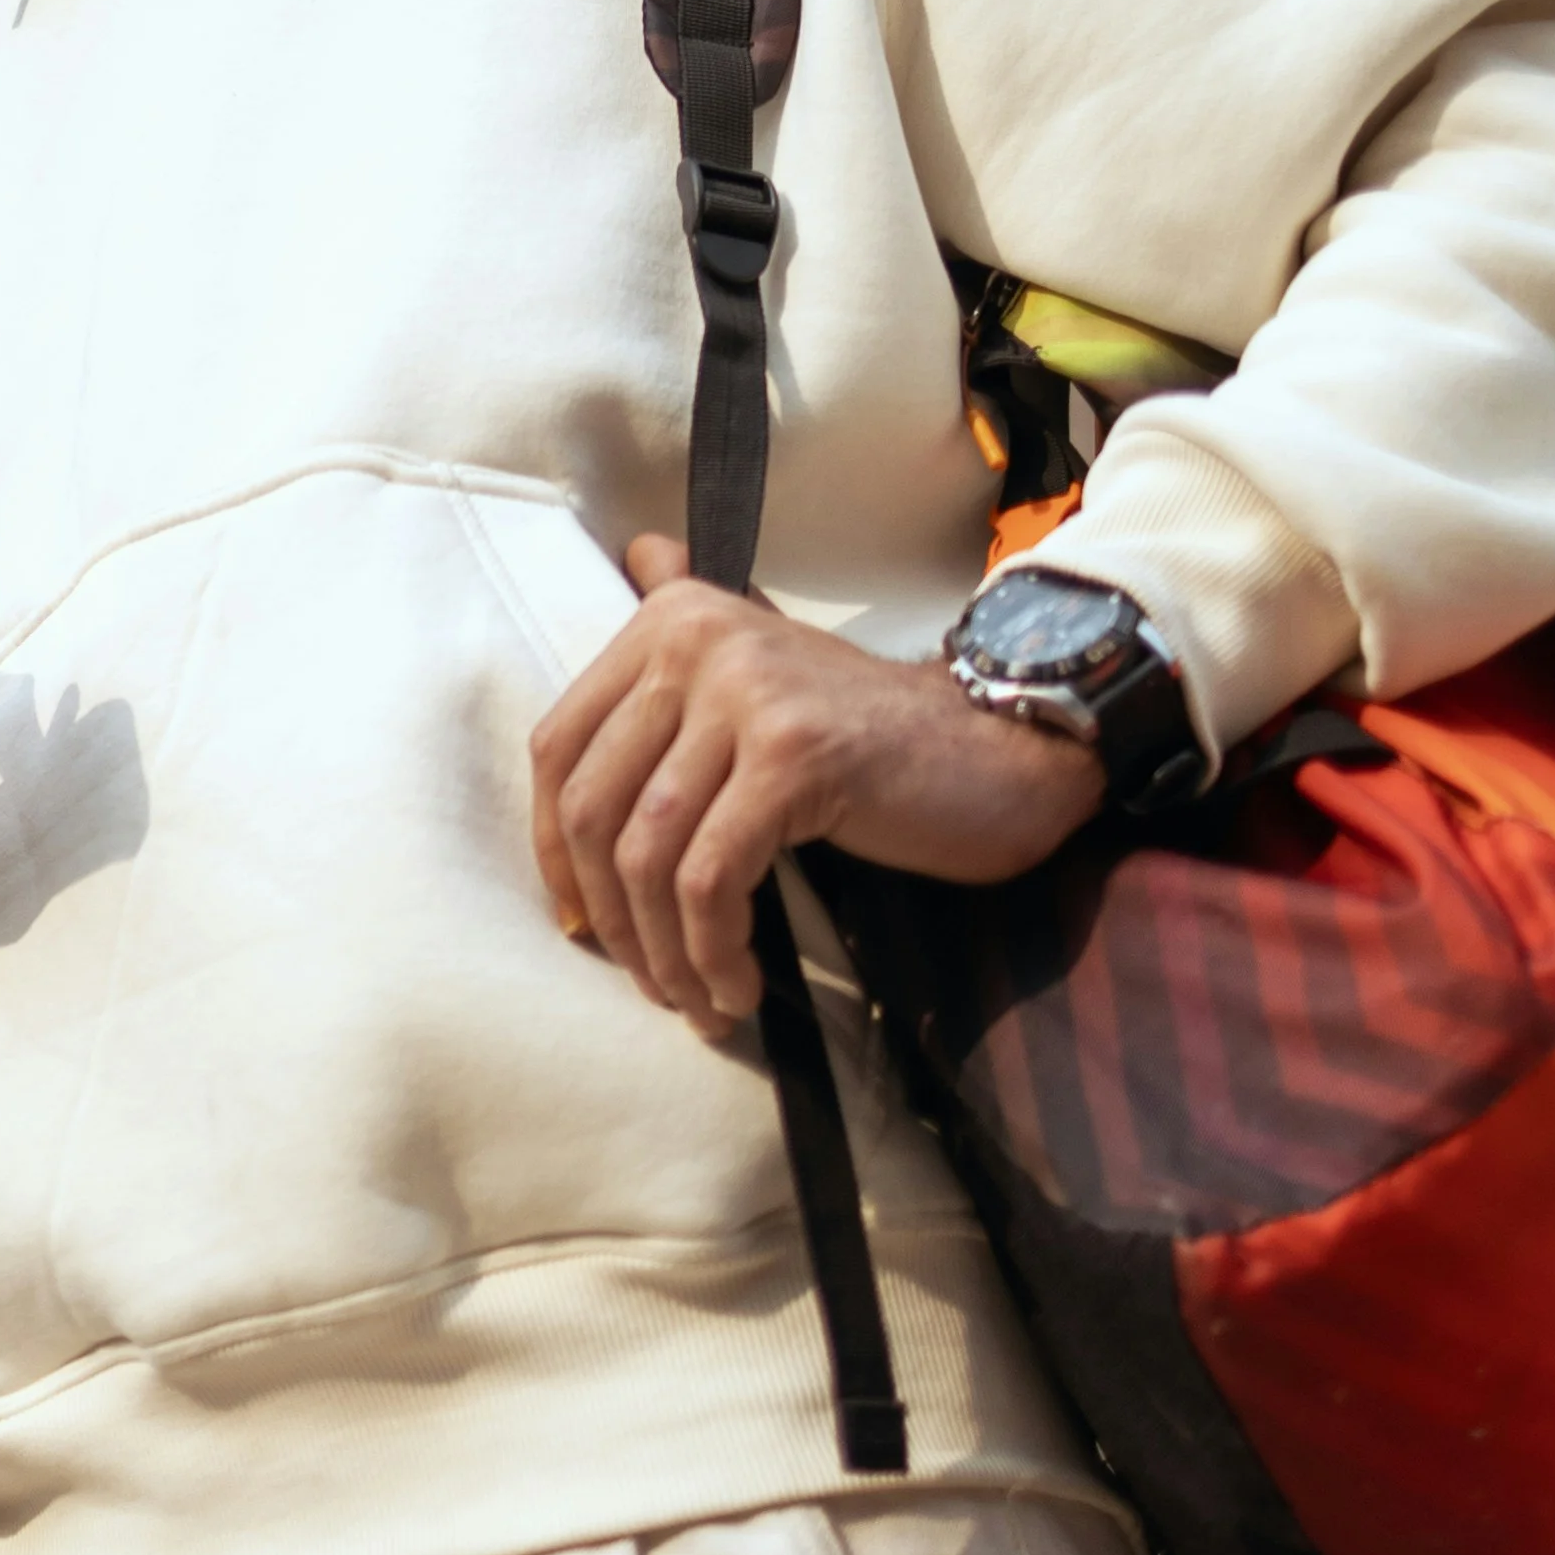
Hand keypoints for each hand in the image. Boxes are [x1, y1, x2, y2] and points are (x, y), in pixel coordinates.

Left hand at [528, 533, 1104, 1023]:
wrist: (1001, 746)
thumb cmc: (870, 739)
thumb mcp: (763, 679)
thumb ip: (688, 645)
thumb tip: (632, 553)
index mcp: (670, 621)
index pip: (559, 748)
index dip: (552, 850)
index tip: (587, 923)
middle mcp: (694, 641)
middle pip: (593, 806)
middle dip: (612, 917)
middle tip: (650, 983)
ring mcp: (744, 696)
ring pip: (649, 851)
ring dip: (664, 950)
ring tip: (698, 1002)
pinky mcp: (793, 758)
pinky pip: (713, 877)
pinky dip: (714, 947)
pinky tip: (738, 985)